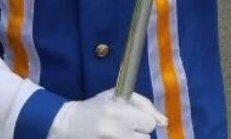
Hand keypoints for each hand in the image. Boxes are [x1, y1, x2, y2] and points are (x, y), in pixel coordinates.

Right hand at [49, 89, 166, 138]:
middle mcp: (114, 130)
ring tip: (119, 134)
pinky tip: (113, 138)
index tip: (135, 119)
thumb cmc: (95, 107)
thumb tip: (163, 122)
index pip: (149, 123)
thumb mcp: (117, 96)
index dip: (144, 121)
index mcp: (118, 112)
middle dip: (138, 133)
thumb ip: (143, 105)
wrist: (67, 126)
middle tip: (125, 128)